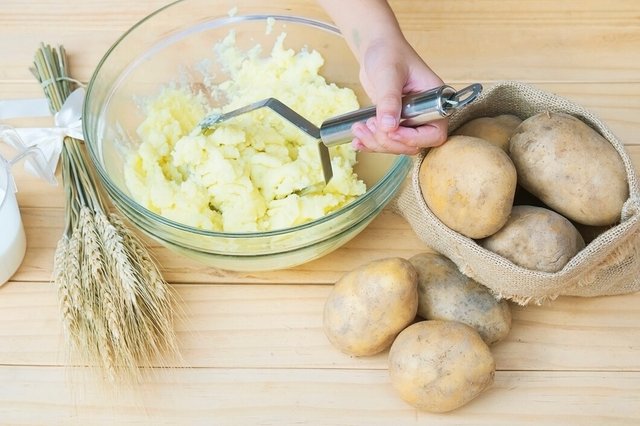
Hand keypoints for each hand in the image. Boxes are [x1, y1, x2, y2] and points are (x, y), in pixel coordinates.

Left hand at [351, 37, 447, 154]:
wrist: (376, 48)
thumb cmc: (389, 52)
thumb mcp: (388, 75)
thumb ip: (389, 100)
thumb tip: (388, 126)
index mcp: (434, 100)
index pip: (434, 133)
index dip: (413, 138)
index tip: (391, 131)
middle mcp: (424, 113)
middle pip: (413, 144)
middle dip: (389, 141)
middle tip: (370, 125)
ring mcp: (409, 119)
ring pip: (397, 145)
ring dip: (376, 143)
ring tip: (358, 128)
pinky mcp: (393, 121)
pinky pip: (385, 140)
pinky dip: (370, 143)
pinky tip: (357, 141)